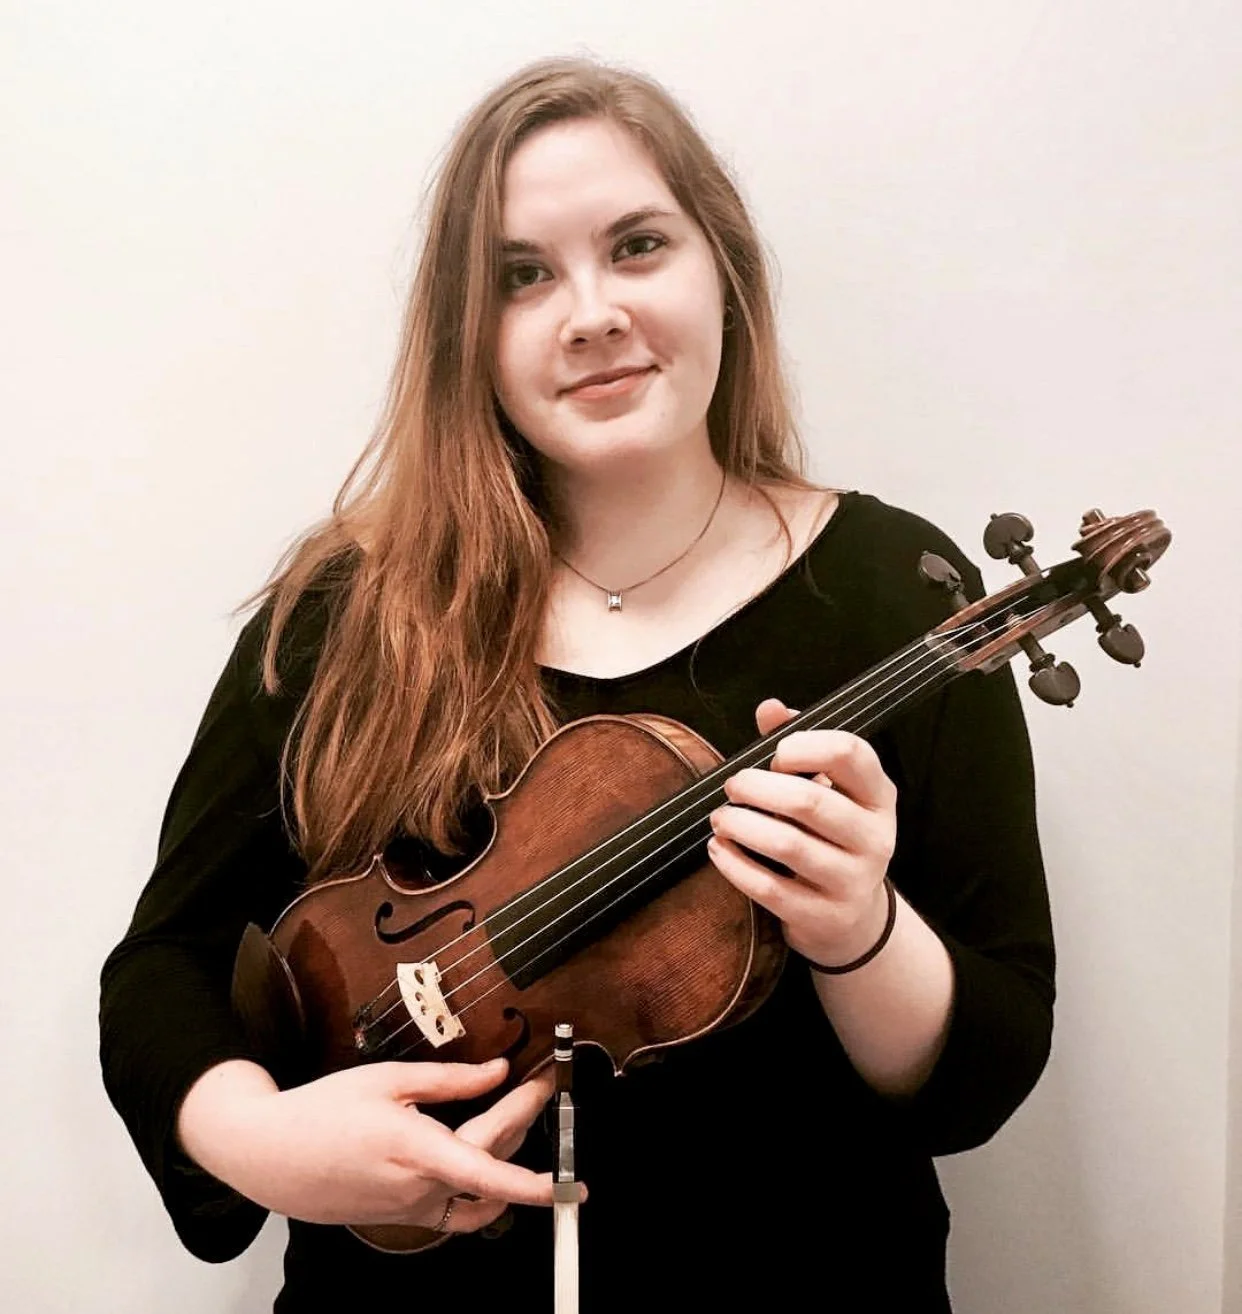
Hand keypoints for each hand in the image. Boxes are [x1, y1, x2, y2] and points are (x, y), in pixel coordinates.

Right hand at [177, 1056, 584, 1234]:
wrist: (269, 1156)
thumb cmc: (323, 1110)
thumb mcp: (386, 1080)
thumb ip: (449, 1079)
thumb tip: (499, 1070)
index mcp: (416, 1149)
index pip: (487, 1170)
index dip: (533, 1182)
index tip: (571, 1184)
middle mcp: (419, 1189)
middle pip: (492, 1163)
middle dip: (523, 1122)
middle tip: (538, 1083)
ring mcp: (412, 1210)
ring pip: (479, 1191)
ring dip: (507, 1158)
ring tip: (516, 1114)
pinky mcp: (404, 1220)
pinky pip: (458, 1211)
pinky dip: (483, 1189)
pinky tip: (486, 1158)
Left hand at [706, 698, 897, 967]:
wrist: (853, 916)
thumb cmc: (830, 836)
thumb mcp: (828, 789)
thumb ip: (798, 744)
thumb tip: (769, 708)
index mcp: (878, 795)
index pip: (850, 753)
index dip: (805, 745)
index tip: (775, 754)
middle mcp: (875, 836)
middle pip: (809, 801)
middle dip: (757, 788)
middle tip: (733, 785)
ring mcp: (853, 880)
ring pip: (788, 845)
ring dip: (742, 825)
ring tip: (721, 817)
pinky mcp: (825, 916)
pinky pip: (771, 890)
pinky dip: (736, 866)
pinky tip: (719, 849)